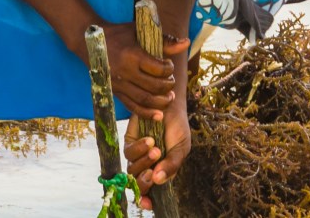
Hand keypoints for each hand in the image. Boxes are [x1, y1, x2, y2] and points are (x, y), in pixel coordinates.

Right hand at [99, 22, 188, 120]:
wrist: (89, 41)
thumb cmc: (119, 34)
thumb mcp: (140, 31)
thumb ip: (164, 40)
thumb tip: (186, 43)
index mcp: (132, 55)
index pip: (158, 69)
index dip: (169, 69)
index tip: (169, 65)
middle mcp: (124, 72)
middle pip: (154, 87)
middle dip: (168, 86)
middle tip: (171, 82)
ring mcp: (118, 84)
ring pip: (145, 100)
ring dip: (161, 102)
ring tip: (169, 97)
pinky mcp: (114, 92)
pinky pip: (132, 107)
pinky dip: (147, 113)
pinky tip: (158, 115)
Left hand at [124, 93, 190, 209]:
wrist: (169, 106)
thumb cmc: (178, 129)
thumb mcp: (181, 149)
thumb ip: (172, 166)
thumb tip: (159, 181)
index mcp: (161, 173)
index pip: (152, 193)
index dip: (147, 200)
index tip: (147, 203)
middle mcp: (147, 167)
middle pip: (138, 185)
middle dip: (144, 182)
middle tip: (152, 173)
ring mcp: (137, 156)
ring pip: (132, 170)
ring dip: (144, 162)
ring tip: (156, 150)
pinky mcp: (129, 143)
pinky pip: (129, 153)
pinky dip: (139, 148)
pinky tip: (149, 140)